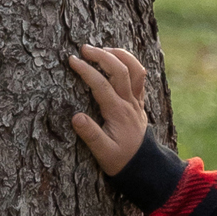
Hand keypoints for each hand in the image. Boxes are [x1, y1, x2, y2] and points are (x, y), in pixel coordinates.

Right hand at [65, 45, 149, 174]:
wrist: (144, 166)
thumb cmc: (121, 161)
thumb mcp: (103, 153)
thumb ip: (90, 135)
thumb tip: (76, 117)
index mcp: (118, 113)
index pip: (102, 85)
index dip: (86, 70)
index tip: (72, 61)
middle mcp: (130, 103)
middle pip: (120, 70)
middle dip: (102, 55)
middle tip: (83, 48)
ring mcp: (137, 101)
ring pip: (135, 70)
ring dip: (120, 55)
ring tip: (103, 48)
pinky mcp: (139, 102)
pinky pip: (140, 77)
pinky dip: (130, 64)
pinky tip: (117, 60)